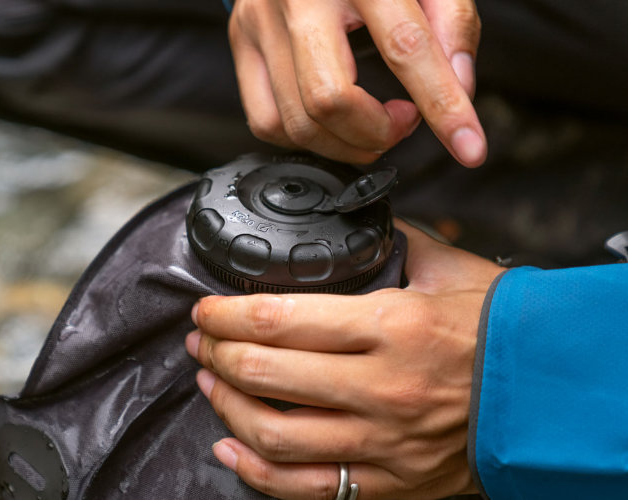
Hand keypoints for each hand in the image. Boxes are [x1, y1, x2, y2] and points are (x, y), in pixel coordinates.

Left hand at [185, 220, 502, 498]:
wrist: (557, 392)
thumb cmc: (500, 328)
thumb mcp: (446, 271)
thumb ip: (390, 242)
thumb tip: (350, 223)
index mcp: (391, 326)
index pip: (279, 319)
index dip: (227, 313)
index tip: (207, 308)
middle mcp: (381, 387)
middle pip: (265, 373)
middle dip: (216, 353)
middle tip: (203, 340)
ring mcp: (383, 440)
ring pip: (273, 433)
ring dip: (226, 404)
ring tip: (210, 382)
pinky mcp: (389, 479)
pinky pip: (305, 487)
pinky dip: (255, 471)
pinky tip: (229, 448)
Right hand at [228, 0, 485, 166]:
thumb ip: (451, 24)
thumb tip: (460, 89)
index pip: (405, 47)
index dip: (442, 105)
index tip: (468, 146)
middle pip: (329, 100)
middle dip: (376, 134)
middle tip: (402, 121)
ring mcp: (260, 20)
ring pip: (296, 122)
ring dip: (346, 144)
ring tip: (372, 120)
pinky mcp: (241, 41)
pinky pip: (265, 121)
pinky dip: (305, 138)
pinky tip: (331, 122)